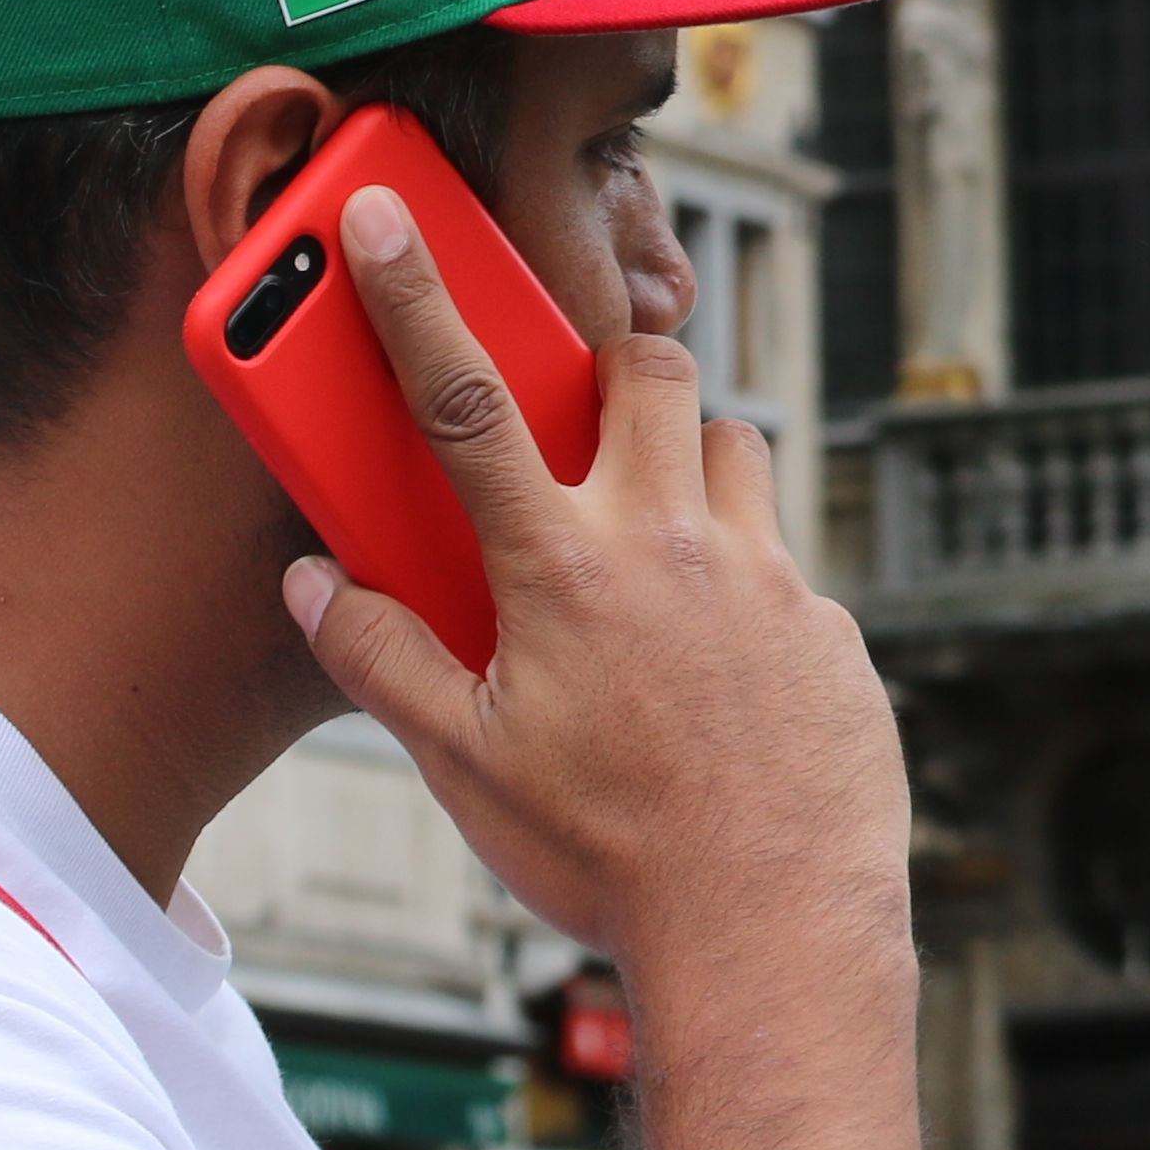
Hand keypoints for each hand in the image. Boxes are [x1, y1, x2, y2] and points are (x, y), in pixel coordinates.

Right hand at [286, 186, 905, 1009]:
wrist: (770, 935)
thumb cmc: (610, 857)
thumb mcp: (465, 766)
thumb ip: (384, 662)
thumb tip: (318, 590)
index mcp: (562, 570)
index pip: (464, 399)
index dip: (416, 295)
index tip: (389, 215)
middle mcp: (672, 546)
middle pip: (645, 372)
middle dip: (610, 361)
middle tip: (578, 418)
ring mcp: (767, 581)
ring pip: (736, 448)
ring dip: (691, 465)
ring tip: (653, 546)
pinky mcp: (832, 632)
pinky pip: (786, 568)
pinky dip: (746, 588)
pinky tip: (720, 674)